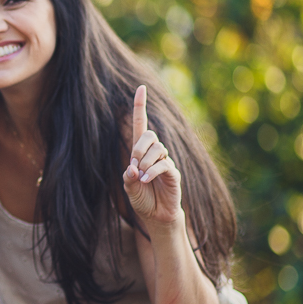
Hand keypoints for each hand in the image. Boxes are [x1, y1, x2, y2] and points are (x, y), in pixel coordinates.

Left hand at [123, 85, 182, 226]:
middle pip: (149, 135)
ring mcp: (166, 161)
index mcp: (141, 152)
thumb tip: (133, 167)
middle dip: (138, 147)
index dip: (140, 106)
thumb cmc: (142, 198)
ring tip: (142, 177)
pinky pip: (164, 164)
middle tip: (134, 164)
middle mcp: (155, 153)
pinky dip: (153, 171)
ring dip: (145, 162)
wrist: (156, 215)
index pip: (140, 124)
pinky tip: (146, 180)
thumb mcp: (129, 187)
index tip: (141, 88)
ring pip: (157, 149)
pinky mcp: (173, 173)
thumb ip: (128, 176)